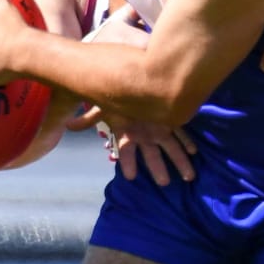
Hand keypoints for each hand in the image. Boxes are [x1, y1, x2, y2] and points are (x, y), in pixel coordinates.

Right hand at [69, 103, 196, 184]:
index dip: (127, 163)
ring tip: (189, 176)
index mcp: (128, 133)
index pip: (126, 152)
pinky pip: (180, 132)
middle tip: (165, 184)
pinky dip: (187, 141)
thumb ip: (89, 116)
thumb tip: (70, 126)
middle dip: (159, 169)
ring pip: (170, 147)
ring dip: (179, 160)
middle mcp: (144, 134)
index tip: (129, 177)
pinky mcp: (170, 120)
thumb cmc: (118, 93)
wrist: (134, 79)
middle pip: (152, 155)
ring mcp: (158, 128)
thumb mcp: (102, 104)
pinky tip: (194, 151)